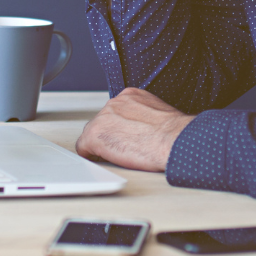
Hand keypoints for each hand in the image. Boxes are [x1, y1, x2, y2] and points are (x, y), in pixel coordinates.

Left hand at [75, 87, 192, 171]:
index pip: (115, 112)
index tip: (126, 136)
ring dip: (102, 145)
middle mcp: (114, 103)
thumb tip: (140, 128)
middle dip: (110, 136)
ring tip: (118, 155)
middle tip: (124, 148)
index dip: (119, 128)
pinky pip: (83, 147)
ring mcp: (102, 118)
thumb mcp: (158, 114)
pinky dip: (90, 155)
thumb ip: (142, 116)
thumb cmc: (172, 134)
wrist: (173, 140)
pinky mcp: (94, 135)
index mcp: (130, 96)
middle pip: (102, 122)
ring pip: (92, 134)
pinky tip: (102, 159)